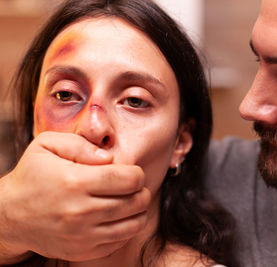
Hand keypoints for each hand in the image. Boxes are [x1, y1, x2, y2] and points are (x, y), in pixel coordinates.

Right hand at [0, 132, 150, 262]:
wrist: (9, 216)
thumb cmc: (32, 176)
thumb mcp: (47, 146)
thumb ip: (81, 144)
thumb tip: (109, 157)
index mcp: (76, 182)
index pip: (129, 179)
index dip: (137, 174)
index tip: (131, 173)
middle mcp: (81, 212)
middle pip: (135, 202)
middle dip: (141, 191)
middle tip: (133, 187)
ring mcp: (83, 235)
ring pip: (134, 224)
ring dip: (139, 211)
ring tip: (129, 201)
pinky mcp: (82, 251)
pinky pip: (120, 241)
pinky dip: (126, 228)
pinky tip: (117, 217)